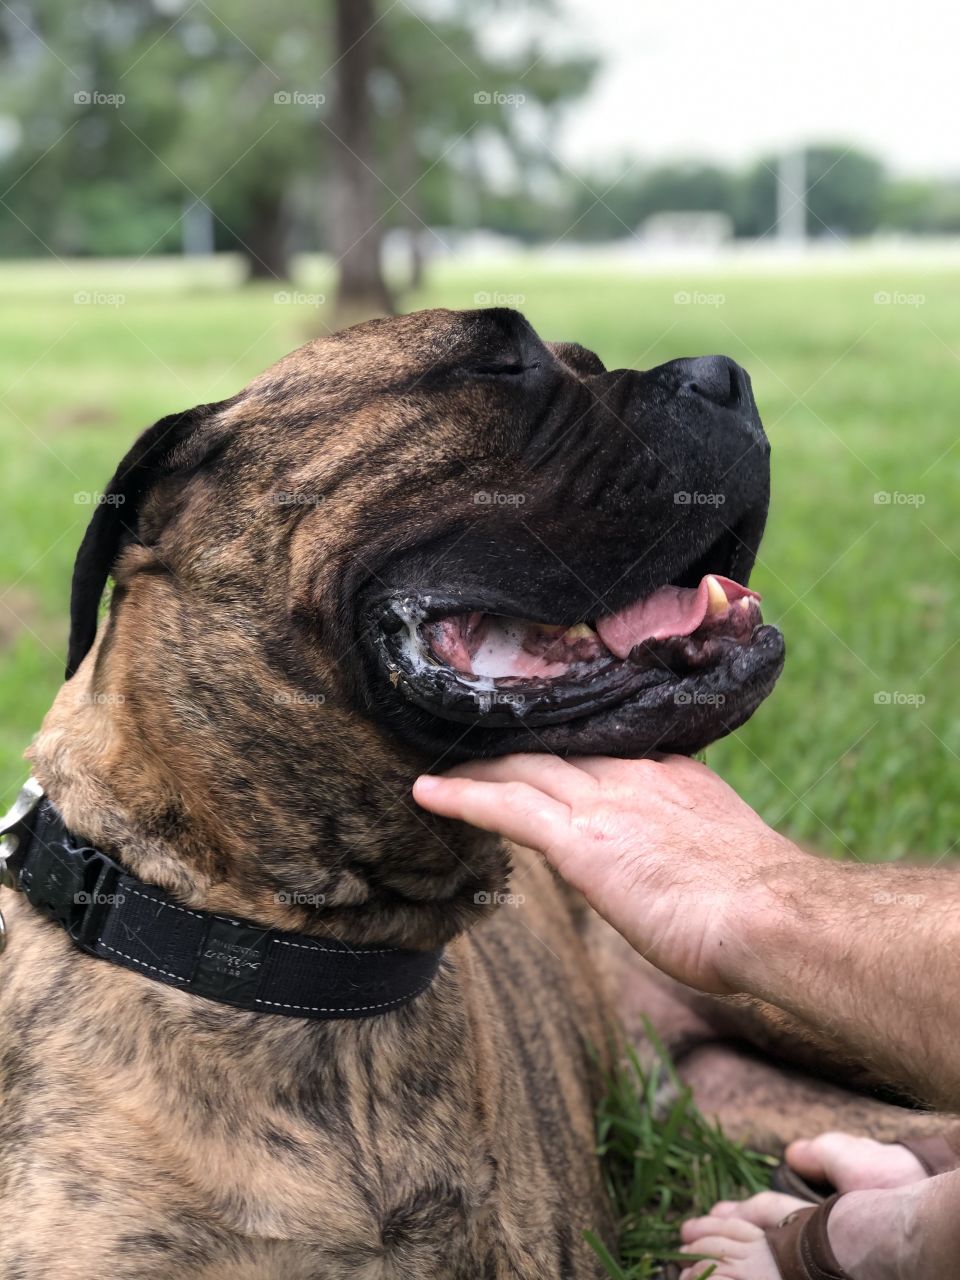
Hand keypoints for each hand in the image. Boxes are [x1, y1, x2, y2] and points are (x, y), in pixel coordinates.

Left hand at [413, 754, 808, 993]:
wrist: (771, 913)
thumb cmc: (765, 907)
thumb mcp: (727, 857)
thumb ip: (691, 847)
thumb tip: (679, 871)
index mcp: (673, 777)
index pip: (603, 753)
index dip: (565, 750)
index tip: (540, 748)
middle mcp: (634, 776)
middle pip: (556, 751)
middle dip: (515, 747)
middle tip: (474, 740)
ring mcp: (604, 802)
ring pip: (523, 768)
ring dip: (477, 767)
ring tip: (440, 766)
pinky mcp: (580, 838)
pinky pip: (506, 806)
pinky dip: (462, 796)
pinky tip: (427, 793)